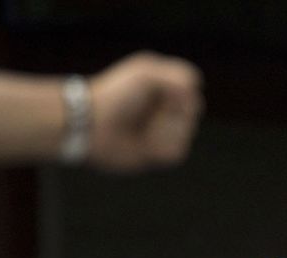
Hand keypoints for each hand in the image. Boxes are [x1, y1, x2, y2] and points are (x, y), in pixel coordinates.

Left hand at [88, 52, 203, 171]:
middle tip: (142, 109)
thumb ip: (178, 75)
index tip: (155, 90)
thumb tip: (197, 92)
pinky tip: (143, 143)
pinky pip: (177, 152)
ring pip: (187, 133)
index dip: (178, 93)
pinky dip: (161, 146)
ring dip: (163, 129)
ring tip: (139, 127)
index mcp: (165, 88)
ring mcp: (164, 133)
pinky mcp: (159, 154)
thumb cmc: (115, 94)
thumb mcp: (146, 73)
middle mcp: (167, 110)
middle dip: (170, 111)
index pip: (192, 91)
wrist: (89, 123)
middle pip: (193, 112)